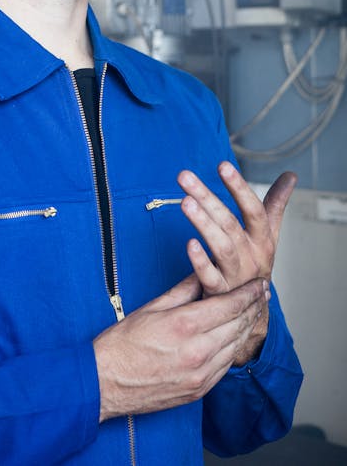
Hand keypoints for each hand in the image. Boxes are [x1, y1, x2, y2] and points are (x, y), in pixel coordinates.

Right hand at [94, 273, 268, 420]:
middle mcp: (197, 352)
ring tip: (254, 312)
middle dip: (253, 307)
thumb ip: (182, 290)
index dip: (248, 293)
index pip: (229, 305)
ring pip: (235, 346)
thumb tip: (201, 273)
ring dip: (248, 328)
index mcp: (184, 326)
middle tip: (263, 294)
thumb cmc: (122, 344)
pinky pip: (225, 366)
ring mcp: (201, 375)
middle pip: (238, 325)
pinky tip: (236, 337)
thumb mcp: (151, 307)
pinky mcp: (199, 390)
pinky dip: (234, 348)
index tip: (258, 283)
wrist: (106, 383)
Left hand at [177, 162, 296, 363]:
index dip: (239, 187)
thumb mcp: (269, 234)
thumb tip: (291, 175)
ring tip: (185, 202)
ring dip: (203, 224)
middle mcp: (251, 255)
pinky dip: (200, 262)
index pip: (254, 210)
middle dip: (207, 198)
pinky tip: (188, 244)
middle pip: (230, 223)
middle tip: (184, 176)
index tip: (223, 165)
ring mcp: (235, 274)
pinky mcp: (219, 292)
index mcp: (262, 239)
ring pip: (221, 246)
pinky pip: (210, 277)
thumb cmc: (255, 262)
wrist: (251, 310)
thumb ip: (276, 204)